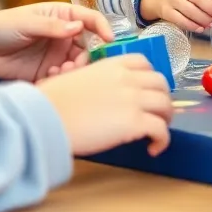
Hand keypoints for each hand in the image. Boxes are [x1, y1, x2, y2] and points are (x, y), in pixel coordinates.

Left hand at [0, 2, 113, 81]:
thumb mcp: (26, 22)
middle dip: (90, 55)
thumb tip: (78, 27)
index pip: (90, 19)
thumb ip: (51, 26)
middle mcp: (64, 35)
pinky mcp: (49, 71)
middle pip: (90, 45)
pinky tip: (49, 77)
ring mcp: (58, 54)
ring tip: (60, 71)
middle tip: (78, 63)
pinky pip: (65, 77)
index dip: (103, 28)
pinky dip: (63, 79)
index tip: (110, 40)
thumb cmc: (1, 27)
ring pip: (80, 63)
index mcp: (62, 16)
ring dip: (77, 69)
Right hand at [39, 55, 173, 156]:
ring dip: (165, 119)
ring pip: (165, 106)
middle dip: (162, 98)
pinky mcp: (134, 122)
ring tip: (156, 133)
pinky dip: (163, 140)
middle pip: (161, 84)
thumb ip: (95, 80)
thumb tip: (99, 95)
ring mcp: (133, 99)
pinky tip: (153, 148)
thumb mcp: (75, 78)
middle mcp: (127, 79)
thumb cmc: (51, 101)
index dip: (149, 78)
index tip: (146, 90)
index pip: (144, 63)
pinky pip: (161, 130)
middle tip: (155, 113)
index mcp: (112, 65)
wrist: (46, 118)